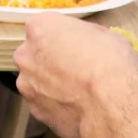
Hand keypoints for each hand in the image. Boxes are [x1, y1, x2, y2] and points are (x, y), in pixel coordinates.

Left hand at [13, 15, 137, 137]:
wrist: (111, 102)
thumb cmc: (111, 63)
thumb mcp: (106, 34)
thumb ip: (84, 36)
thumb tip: (86, 42)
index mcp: (40, 27)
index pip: (45, 27)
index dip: (64, 38)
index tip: (77, 46)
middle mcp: (26, 54)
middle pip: (36, 54)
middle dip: (52, 60)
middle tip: (77, 70)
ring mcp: (27, 83)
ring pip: (36, 80)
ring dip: (51, 84)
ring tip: (79, 92)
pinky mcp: (35, 110)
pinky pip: (44, 104)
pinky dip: (57, 106)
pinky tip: (77, 108)